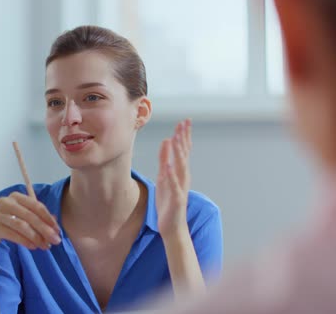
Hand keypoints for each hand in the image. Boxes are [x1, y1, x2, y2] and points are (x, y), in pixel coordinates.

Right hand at [0, 192, 60, 255]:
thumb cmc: (7, 224)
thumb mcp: (23, 218)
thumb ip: (38, 217)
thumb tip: (55, 222)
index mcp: (16, 196)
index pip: (36, 205)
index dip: (48, 218)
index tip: (58, 230)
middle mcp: (5, 202)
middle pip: (30, 216)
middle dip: (45, 229)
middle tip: (55, 240)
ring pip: (22, 225)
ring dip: (36, 237)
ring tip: (45, 246)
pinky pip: (13, 234)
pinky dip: (25, 241)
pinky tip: (33, 247)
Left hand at [156, 119, 191, 238]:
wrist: (172, 226)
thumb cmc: (168, 201)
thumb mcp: (163, 176)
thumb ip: (165, 159)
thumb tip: (166, 140)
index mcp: (180, 172)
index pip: (183, 150)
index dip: (184, 136)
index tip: (184, 121)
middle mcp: (183, 177)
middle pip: (184, 155)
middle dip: (184, 139)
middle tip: (184, 124)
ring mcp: (181, 188)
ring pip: (180, 168)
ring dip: (178, 154)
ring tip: (176, 140)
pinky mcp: (176, 199)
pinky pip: (174, 186)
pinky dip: (171, 176)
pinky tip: (168, 167)